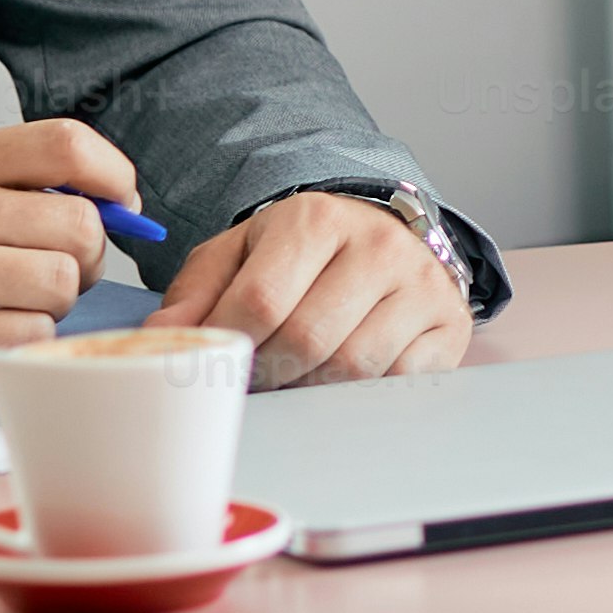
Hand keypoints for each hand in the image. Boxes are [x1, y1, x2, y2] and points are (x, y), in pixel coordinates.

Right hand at [0, 117, 136, 414]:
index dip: (114, 176)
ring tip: (3, 303)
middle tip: (58, 269)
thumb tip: (94, 200)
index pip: (66, 145)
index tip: (121, 203)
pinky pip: (29, 336)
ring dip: (49, 303)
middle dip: (87, 255)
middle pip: (81, 227)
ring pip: (62, 286)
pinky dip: (20, 340)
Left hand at [156, 190, 475, 388]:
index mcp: (315, 219)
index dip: (230, 346)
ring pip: (351, 368)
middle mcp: (377, 245)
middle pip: (307, 340)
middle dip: (269, 373)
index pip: (261, 301)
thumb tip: (163, 334)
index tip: (219, 362)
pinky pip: (395, 381)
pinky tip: (338, 377)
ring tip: (293, 378)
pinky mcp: (448, 322)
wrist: (386, 234)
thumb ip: (198, 291)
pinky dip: (358, 394)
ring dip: (310, 388)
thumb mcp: (242, 252)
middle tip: (255, 378)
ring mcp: (420, 284)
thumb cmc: (304, 251)